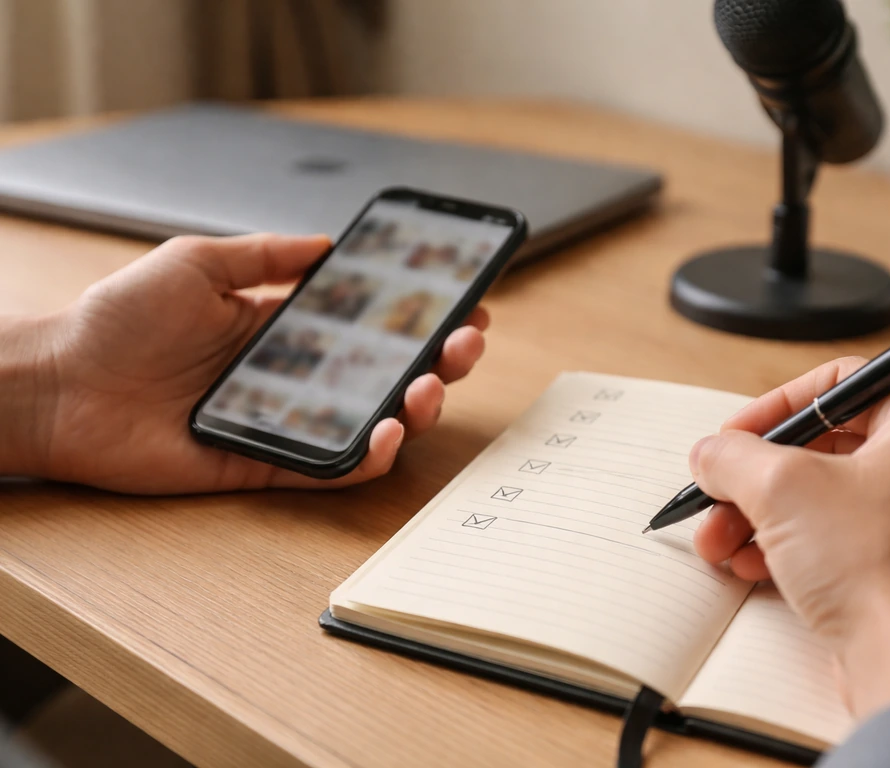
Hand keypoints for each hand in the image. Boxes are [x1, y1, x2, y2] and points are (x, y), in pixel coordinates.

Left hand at [9, 234, 487, 493]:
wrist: (60, 382)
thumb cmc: (118, 317)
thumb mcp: (197, 262)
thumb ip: (267, 254)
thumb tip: (330, 242)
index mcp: (284, 327)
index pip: (369, 323)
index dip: (419, 315)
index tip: (462, 301)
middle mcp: (295, 376)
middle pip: (385, 374)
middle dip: (437, 358)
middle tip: (464, 342)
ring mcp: (286, 422)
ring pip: (371, 422)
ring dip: (416, 406)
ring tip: (430, 385)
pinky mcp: (267, 464)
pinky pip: (330, 467)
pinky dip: (369, 455)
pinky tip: (391, 430)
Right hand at [690, 357, 889, 718]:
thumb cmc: (878, 565)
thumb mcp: (779, 486)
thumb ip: (733, 455)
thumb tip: (711, 453)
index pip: (840, 385)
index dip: (775, 406)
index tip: (734, 435)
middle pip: (824, 450)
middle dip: (754, 479)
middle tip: (716, 497)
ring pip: (828, 503)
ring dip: (761, 519)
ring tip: (720, 544)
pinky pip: (843, 546)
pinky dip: (792, 551)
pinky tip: (752, 570)